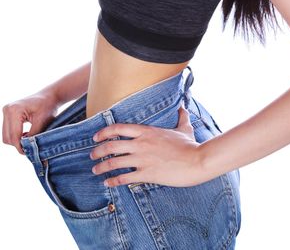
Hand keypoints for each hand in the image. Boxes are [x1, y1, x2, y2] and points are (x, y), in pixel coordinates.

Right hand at [2, 91, 58, 154]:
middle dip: (17, 145)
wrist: (49, 96)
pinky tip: (26, 134)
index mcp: (14, 110)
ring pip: (6, 135)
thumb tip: (25, 148)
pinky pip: (8, 131)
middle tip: (30, 149)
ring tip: (29, 140)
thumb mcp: (42, 123)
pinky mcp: (7, 114)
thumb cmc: (48, 107)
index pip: (13, 135)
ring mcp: (6, 111)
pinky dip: (16, 135)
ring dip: (16, 141)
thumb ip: (32, 135)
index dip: (20, 147)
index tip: (28, 153)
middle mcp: (7, 109)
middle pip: (7, 137)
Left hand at [90, 104, 204, 187]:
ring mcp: (142, 159)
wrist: (197, 161)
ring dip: (101, 167)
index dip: (103, 132)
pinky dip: (113, 181)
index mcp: (147, 131)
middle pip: (111, 145)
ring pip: (113, 162)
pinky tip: (108, 183)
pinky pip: (124, 178)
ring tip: (95, 170)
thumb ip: (181, 116)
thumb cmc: (191, 145)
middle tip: (92, 156)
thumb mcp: (185, 128)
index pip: (118, 128)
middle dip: (97, 151)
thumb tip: (183, 106)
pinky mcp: (146, 174)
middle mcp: (141, 143)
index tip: (95, 137)